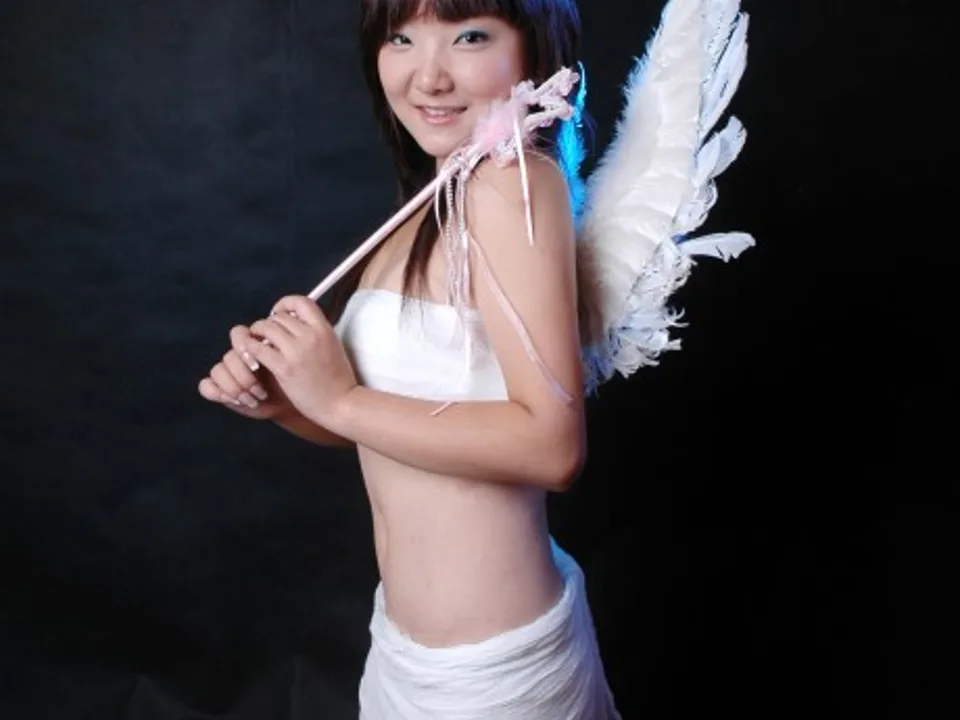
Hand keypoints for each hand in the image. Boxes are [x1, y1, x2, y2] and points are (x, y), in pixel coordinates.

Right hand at [198, 326, 295, 421]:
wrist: (290, 404)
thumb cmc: (293, 382)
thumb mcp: (290, 365)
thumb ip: (278, 351)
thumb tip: (268, 344)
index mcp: (254, 344)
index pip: (238, 334)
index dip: (244, 348)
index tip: (258, 366)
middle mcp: (238, 356)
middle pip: (229, 356)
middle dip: (243, 375)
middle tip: (260, 390)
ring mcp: (227, 372)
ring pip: (218, 370)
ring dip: (235, 387)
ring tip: (254, 399)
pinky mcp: (219, 389)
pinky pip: (205, 386)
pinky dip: (217, 393)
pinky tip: (236, 401)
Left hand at [237, 295, 357, 425]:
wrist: (341, 404)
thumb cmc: (338, 379)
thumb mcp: (333, 346)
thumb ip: (316, 332)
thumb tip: (294, 321)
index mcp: (324, 329)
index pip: (300, 301)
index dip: (285, 304)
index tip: (279, 314)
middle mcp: (310, 336)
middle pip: (279, 317)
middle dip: (269, 324)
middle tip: (266, 336)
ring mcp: (296, 352)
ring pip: (265, 328)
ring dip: (257, 334)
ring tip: (257, 344)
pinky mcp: (284, 368)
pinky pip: (257, 349)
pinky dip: (251, 350)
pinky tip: (252, 357)